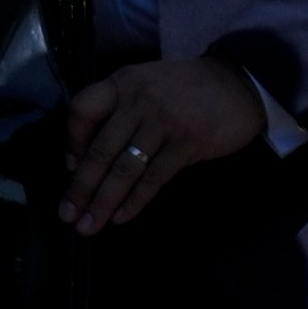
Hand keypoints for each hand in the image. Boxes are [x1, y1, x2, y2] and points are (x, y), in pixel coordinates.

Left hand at [58, 58, 265, 234]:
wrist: (239, 82)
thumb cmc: (186, 88)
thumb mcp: (147, 84)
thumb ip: (119, 111)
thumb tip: (85, 159)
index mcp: (124, 82)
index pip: (83, 111)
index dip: (72, 143)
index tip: (71, 167)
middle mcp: (139, 100)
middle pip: (101, 150)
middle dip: (81, 188)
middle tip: (68, 215)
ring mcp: (164, 122)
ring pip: (125, 169)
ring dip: (104, 202)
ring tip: (89, 225)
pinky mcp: (188, 143)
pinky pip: (154, 178)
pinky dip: (136, 201)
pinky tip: (122, 217)